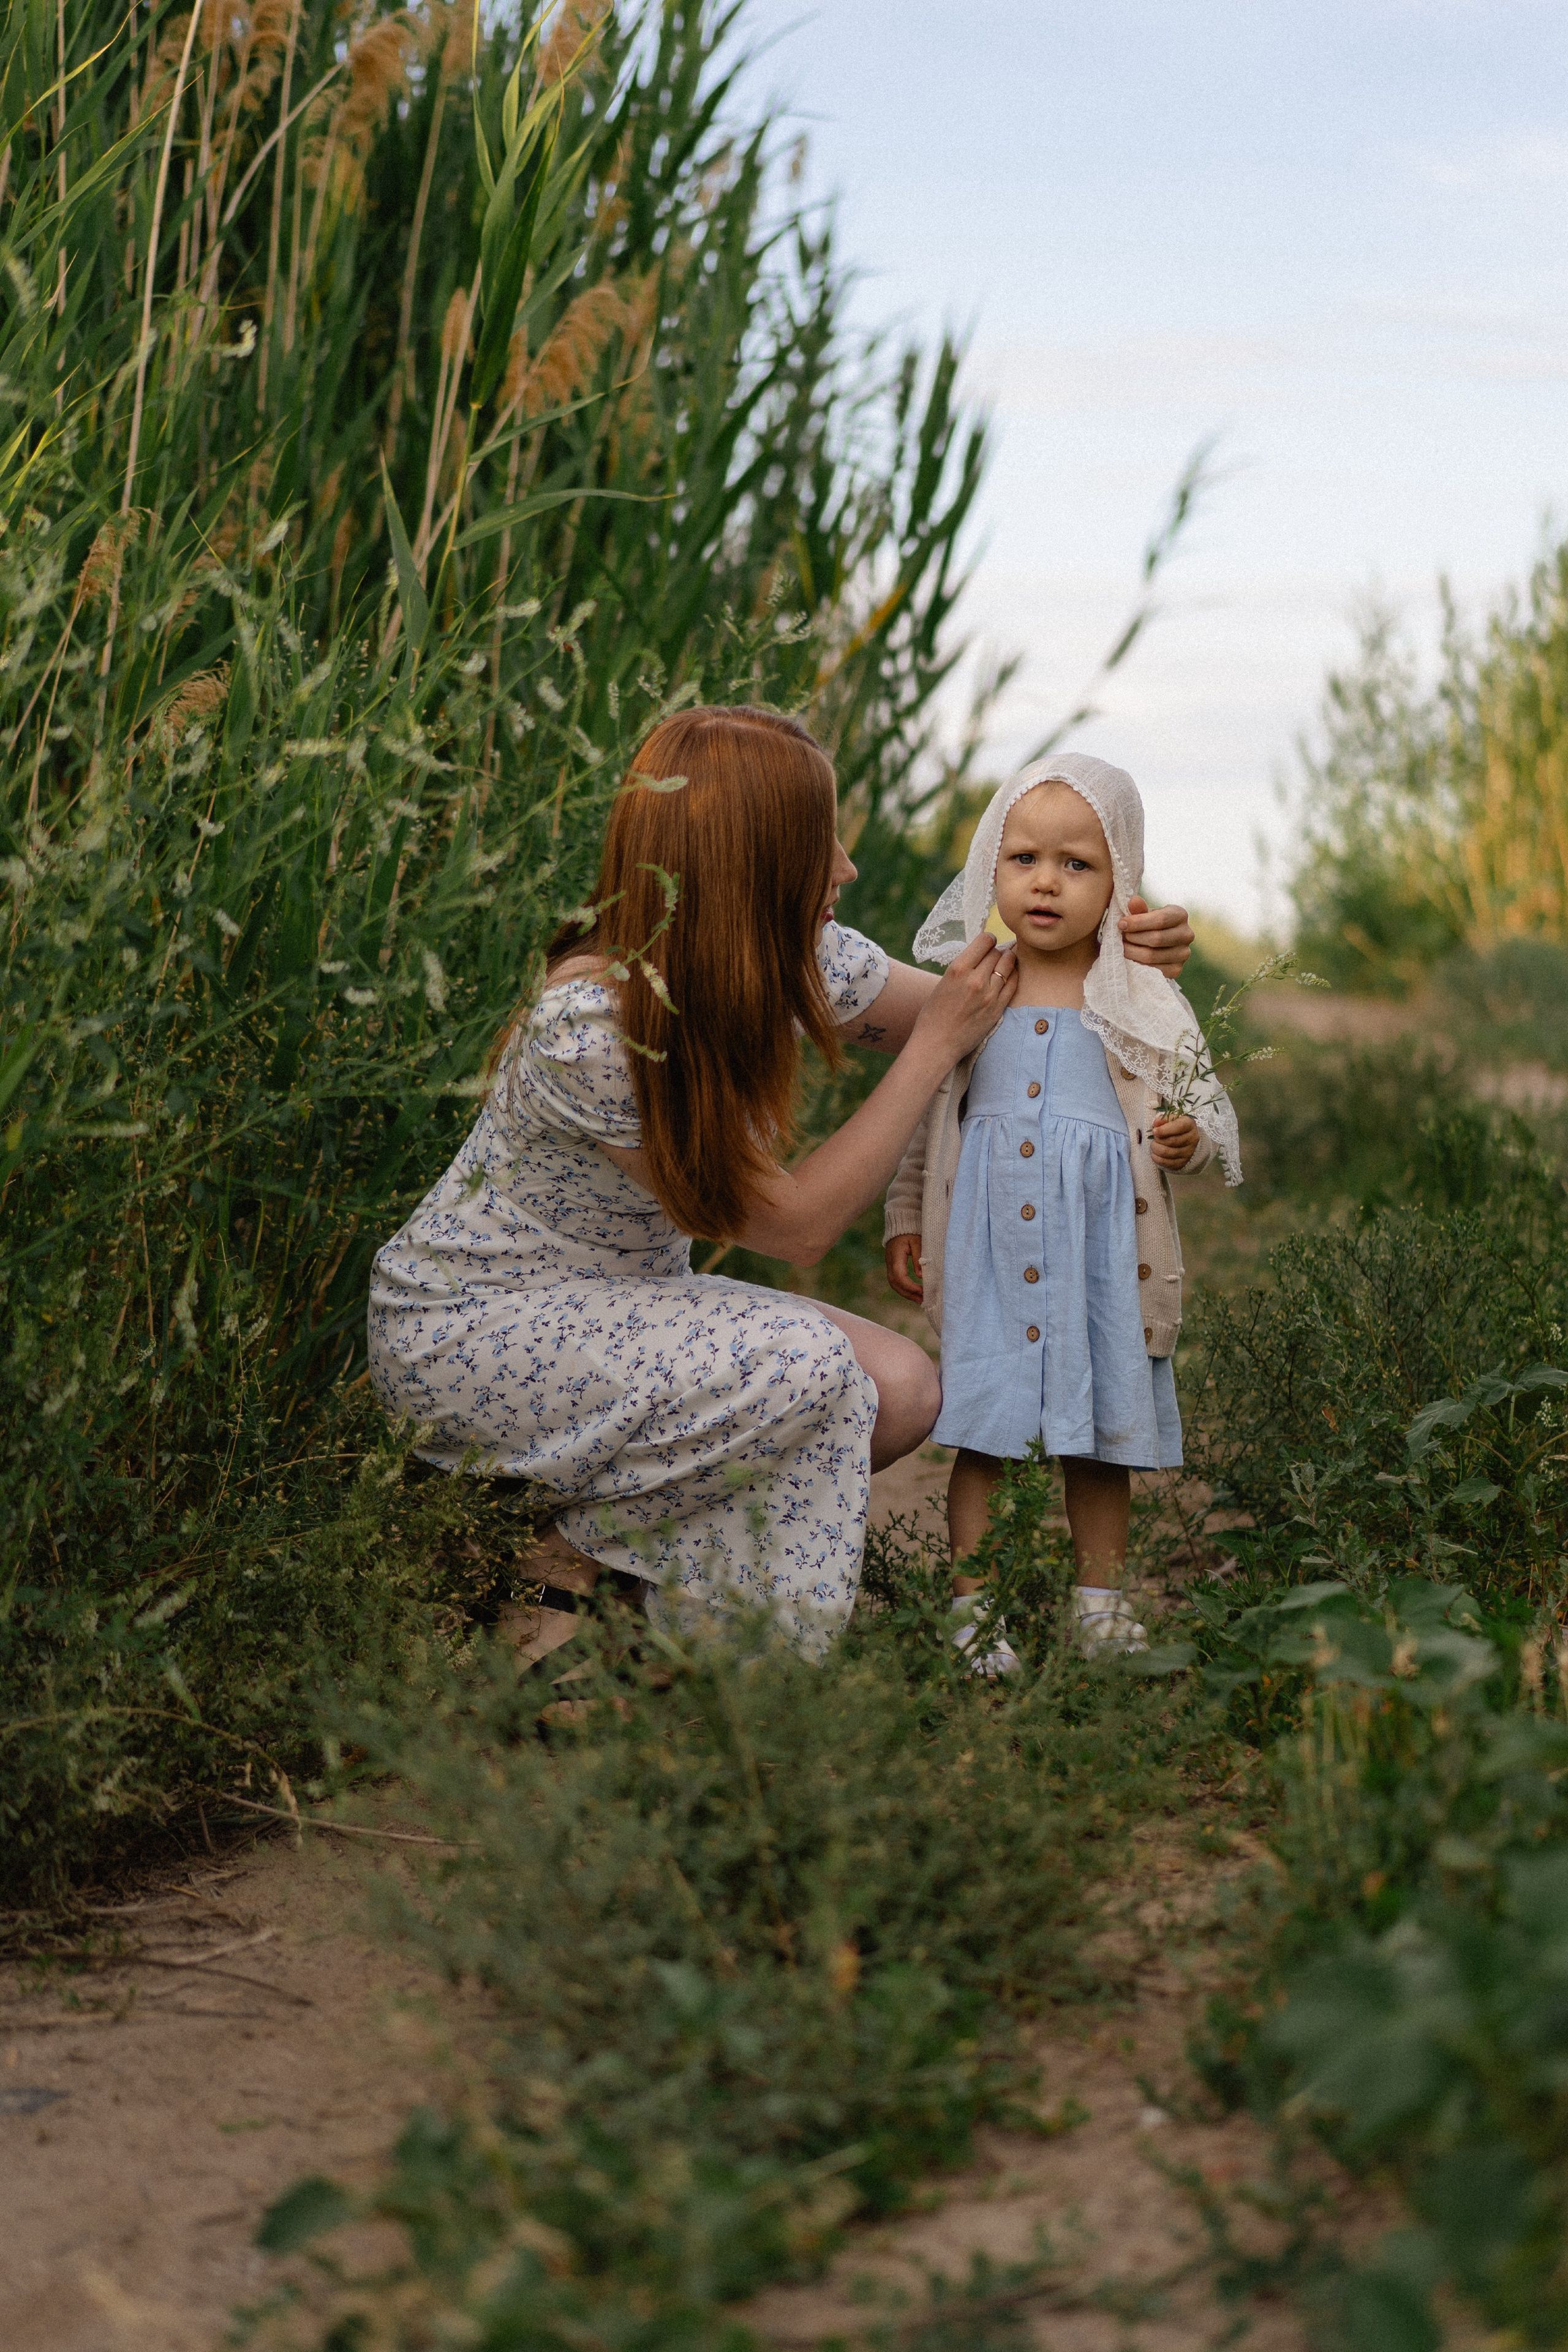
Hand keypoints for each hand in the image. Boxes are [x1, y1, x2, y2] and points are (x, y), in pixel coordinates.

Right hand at [885, 1232, 924, 1301]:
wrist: (900, 1227)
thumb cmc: (911, 1233)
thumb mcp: (918, 1242)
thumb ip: (919, 1257)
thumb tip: (921, 1276)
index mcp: (896, 1256)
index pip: (899, 1276)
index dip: (910, 1286)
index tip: (922, 1291)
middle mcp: (890, 1262)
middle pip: (895, 1283)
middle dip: (908, 1293)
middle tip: (922, 1300)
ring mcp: (889, 1265)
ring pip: (894, 1284)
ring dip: (906, 1294)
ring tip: (919, 1300)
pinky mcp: (892, 1267)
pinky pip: (895, 1282)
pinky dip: (904, 1289)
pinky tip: (914, 1293)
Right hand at [909, 932, 1016, 1067]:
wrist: (937, 1044)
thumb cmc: (934, 1014)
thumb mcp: (944, 982)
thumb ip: (963, 968)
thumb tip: (982, 954)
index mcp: (957, 969)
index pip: (984, 941)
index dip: (988, 939)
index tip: (988, 943)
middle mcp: (975, 979)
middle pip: (998, 952)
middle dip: (997, 951)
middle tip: (995, 955)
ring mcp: (989, 995)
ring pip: (1008, 965)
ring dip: (1008, 960)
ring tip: (1004, 962)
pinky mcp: (997, 1008)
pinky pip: (1013, 983)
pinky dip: (1013, 975)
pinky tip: (1008, 976)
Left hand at [1120, 896, 1193, 974]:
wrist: (1158, 945)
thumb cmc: (1149, 925)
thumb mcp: (1145, 914)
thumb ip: (1139, 909)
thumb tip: (1134, 901)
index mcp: (1180, 915)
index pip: (1160, 920)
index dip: (1138, 922)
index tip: (1121, 924)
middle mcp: (1187, 934)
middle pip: (1156, 939)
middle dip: (1133, 938)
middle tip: (1120, 937)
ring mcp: (1184, 954)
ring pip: (1152, 956)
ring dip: (1132, 951)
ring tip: (1122, 946)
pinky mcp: (1177, 970)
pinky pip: (1152, 969)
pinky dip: (1137, 963)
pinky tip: (1130, 957)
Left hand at [1150, 1113, 1198, 1169]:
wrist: (1183, 1139)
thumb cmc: (1174, 1127)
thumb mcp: (1170, 1119)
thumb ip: (1163, 1119)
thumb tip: (1156, 1123)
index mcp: (1190, 1125)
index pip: (1179, 1127)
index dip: (1165, 1130)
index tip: (1154, 1131)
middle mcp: (1192, 1139)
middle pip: (1171, 1141)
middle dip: (1158, 1139)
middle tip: (1154, 1138)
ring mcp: (1188, 1152)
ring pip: (1167, 1152)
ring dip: (1155, 1148)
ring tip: (1154, 1145)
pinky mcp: (1182, 1163)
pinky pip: (1166, 1162)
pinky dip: (1156, 1158)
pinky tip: (1155, 1153)